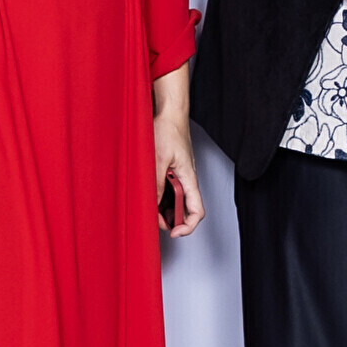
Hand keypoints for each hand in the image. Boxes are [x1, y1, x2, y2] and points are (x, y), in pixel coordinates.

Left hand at [155, 115, 204, 238]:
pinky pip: (170, 191)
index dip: (187, 226)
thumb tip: (154, 204)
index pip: (197, 212)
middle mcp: (187, 180)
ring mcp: (181, 176)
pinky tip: (149, 197)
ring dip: (165, 210)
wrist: (170, 113)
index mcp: (189, 179)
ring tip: (149, 211)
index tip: (173, 232)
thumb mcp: (159, 159)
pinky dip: (161, 197)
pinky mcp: (173, 171)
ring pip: (176, 202)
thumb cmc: (169, 130)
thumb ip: (157, 184)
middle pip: (185, 210)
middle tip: (154, 222)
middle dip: (171, 220)